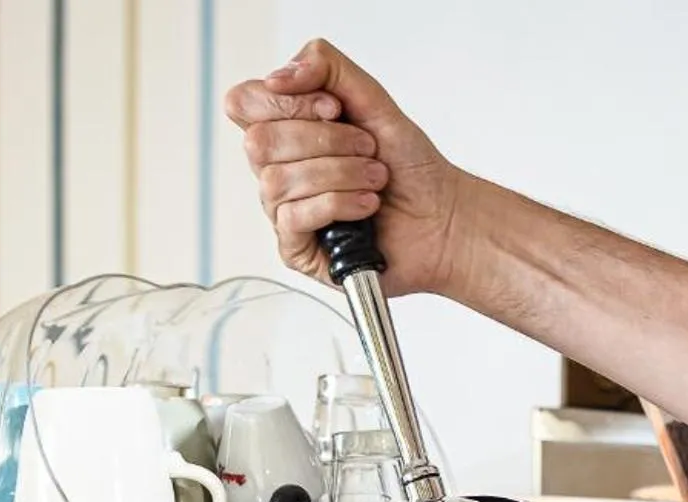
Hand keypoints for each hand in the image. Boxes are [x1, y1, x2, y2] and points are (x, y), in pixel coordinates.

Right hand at [225, 39, 465, 294]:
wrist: (442, 217)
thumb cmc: (409, 166)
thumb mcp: (372, 99)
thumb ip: (327, 68)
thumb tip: (279, 77)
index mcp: (286, 129)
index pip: (245, 102)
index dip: (287, 102)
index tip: (334, 109)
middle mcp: (277, 168)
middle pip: (258, 142)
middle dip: (325, 141)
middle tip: (367, 148)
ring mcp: (283, 209)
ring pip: (277, 180)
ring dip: (340, 174)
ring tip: (374, 179)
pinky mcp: (296, 248)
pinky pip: (293, 217)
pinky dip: (339, 204)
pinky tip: (366, 207)